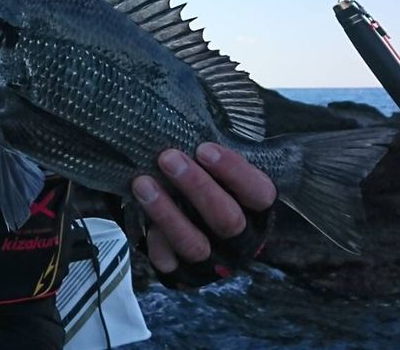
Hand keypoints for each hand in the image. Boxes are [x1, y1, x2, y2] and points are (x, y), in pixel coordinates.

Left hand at [131, 143, 276, 279]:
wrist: (190, 224)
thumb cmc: (206, 185)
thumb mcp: (219, 171)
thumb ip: (213, 157)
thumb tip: (187, 124)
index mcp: (257, 212)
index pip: (259, 194)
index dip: (234, 171)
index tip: (204, 148)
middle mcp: (241, 241)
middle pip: (226, 219)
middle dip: (195, 186)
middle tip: (167, 157)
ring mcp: (212, 261)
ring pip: (193, 243)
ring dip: (166, 212)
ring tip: (142, 183)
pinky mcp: (183, 275)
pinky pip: (167, 261)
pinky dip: (153, 238)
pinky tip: (141, 216)